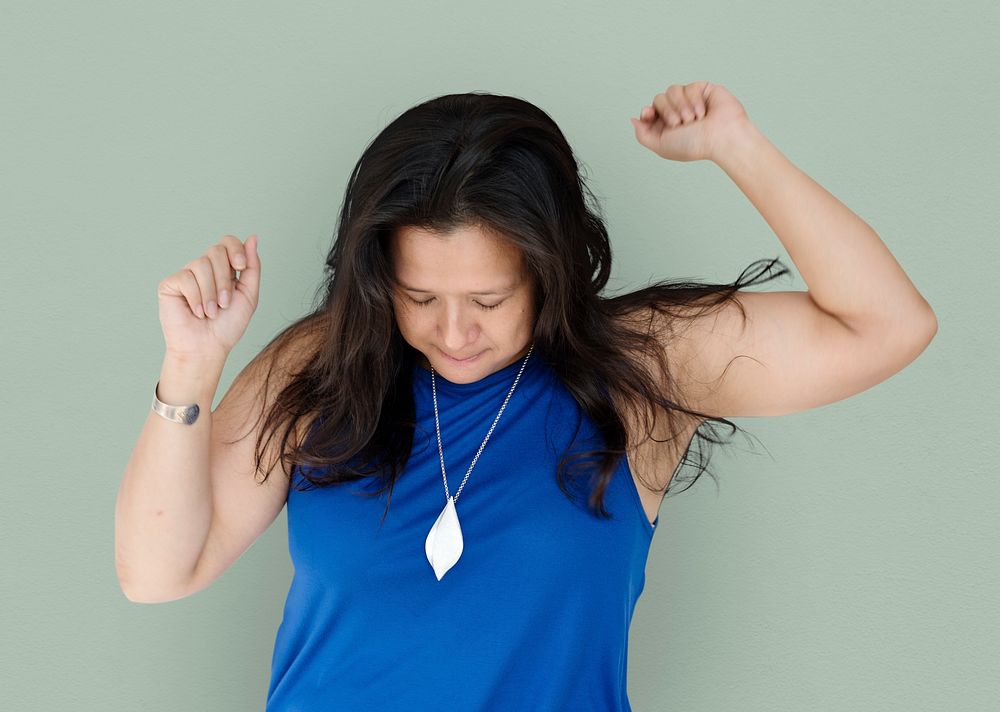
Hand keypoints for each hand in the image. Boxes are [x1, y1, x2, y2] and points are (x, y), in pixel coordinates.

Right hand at [157, 234, 260, 360]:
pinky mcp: (170, 284)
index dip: (235, 249)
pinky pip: (186, 278)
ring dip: (211, 293)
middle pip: (216, 250)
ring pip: (201, 264)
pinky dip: (196, 298)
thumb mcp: (249, 295)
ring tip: (211, 312)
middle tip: (225, 304)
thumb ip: (252, 267)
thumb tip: (252, 237)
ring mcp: (187, 275)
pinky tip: (196, 312)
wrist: (208, 348)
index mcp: (224, 269)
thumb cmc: (227, 326)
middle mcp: (204, 268)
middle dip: (224, 279)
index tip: (241, 267)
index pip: (227, 242)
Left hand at [629, 81, 749, 162]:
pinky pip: (688, 87)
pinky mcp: (702, 90)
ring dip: (681, 106)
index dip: (647, 111)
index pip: (649, 111)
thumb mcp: (660, 145)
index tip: (649, 114)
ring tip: (692, 119)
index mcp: (666, 126)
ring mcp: (689, 100)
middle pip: (658, 99)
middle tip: (679, 123)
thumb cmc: (695, 145)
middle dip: (667, 111)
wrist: (721, 138)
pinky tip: (702, 112)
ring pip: (671, 90)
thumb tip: (634, 120)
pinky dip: (694, 101)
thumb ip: (643, 134)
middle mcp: (677, 112)